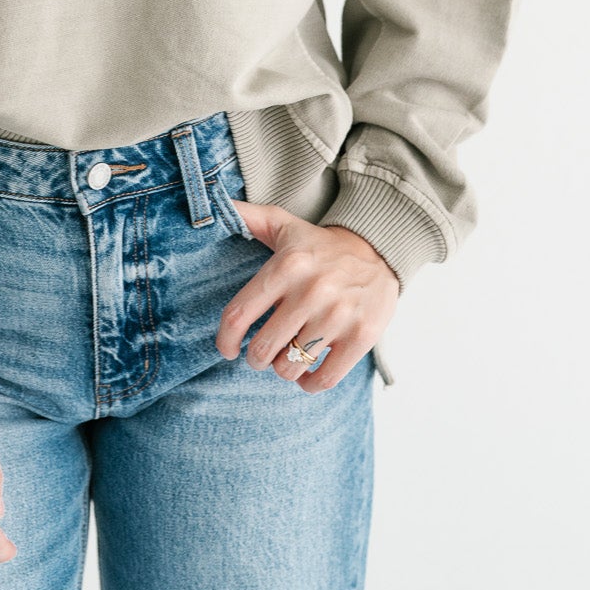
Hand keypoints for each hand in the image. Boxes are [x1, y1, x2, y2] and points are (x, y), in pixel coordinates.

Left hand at [215, 201, 400, 391]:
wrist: (378, 251)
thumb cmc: (318, 245)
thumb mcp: (282, 223)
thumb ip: (245, 216)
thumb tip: (212, 205)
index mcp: (286, 266)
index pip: (238, 315)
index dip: (225, 340)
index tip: (227, 348)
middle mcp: (311, 291)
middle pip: (262, 349)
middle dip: (256, 358)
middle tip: (261, 354)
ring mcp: (338, 315)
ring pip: (290, 367)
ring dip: (283, 369)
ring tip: (287, 357)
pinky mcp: (361, 336)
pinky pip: (324, 379)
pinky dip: (309, 384)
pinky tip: (307, 373)